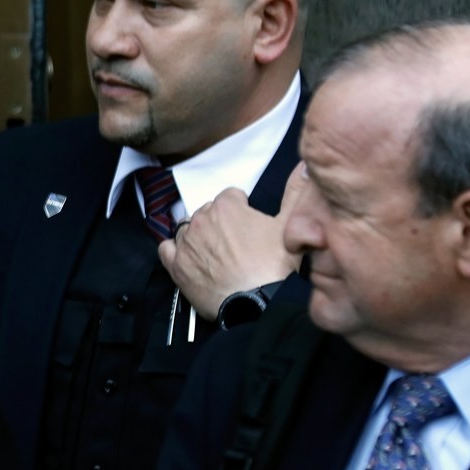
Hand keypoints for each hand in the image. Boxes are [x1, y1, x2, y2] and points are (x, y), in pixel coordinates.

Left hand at [158, 172, 302, 317]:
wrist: (257, 303)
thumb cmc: (275, 266)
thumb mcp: (292, 224)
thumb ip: (296, 191)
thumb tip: (303, 166)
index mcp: (226, 206)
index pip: (231, 196)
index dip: (242, 209)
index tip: (249, 224)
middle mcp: (201, 219)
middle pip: (208, 212)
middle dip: (220, 223)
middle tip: (236, 243)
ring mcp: (186, 243)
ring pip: (187, 229)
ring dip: (198, 235)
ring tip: (216, 252)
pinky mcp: (176, 266)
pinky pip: (166, 249)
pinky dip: (175, 250)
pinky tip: (188, 257)